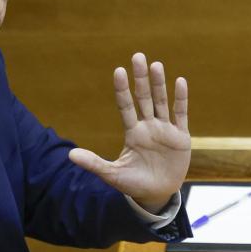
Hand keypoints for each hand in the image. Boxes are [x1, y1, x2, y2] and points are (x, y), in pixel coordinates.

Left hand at [68, 53, 190, 212]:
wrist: (157, 195)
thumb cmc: (133, 184)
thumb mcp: (112, 174)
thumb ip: (94, 163)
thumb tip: (69, 155)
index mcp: (132, 133)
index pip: (126, 106)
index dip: (122, 89)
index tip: (118, 71)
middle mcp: (148, 127)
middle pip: (144, 98)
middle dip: (141, 78)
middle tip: (138, 56)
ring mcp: (165, 130)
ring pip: (161, 102)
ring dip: (159, 84)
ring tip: (156, 65)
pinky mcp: (180, 137)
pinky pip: (180, 114)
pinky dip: (181, 99)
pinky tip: (180, 81)